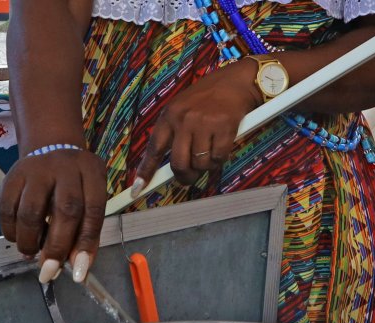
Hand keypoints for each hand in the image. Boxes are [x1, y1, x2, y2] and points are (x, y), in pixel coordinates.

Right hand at [0, 146, 107, 280]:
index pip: (93, 211)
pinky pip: (7, 208)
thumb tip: (76, 270)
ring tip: (31, 254)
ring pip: (31, 211)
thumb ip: (84, 233)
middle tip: (49, 270)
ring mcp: (37, 169)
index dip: (86, 244)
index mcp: (92, 173)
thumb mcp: (88, 200)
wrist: (50, 147)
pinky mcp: (13, 174)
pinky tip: (16, 238)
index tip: (77, 272)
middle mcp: (66, 167)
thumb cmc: (75, 184)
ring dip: (29, 240)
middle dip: (56, 247)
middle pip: (65, 210)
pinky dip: (10, 230)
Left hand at [135, 60, 261, 186]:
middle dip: (185, 176)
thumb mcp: (183, 108)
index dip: (146, 171)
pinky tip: (222, 146)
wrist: (236, 81)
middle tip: (190, 177)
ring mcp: (204, 124)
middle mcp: (184, 120)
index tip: (138, 189)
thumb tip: (172, 164)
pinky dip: (220, 158)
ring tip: (211, 152)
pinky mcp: (224, 128)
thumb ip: (174, 132)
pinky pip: (218, 158)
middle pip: (178, 164)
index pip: (154, 148)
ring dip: (206, 165)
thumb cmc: (209, 97)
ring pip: (200, 163)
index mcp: (169, 115)